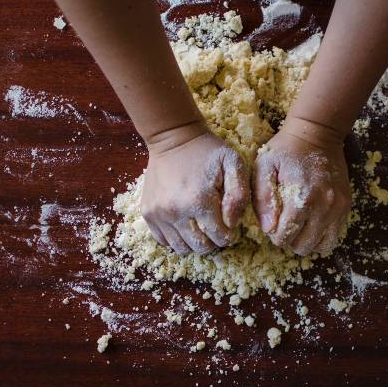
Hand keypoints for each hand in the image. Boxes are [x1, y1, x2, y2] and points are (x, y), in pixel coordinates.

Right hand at [142, 127, 249, 254]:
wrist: (173, 138)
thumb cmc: (207, 151)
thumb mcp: (233, 163)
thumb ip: (239, 194)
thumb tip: (232, 223)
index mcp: (199, 201)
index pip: (220, 238)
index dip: (229, 234)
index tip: (229, 224)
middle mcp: (175, 211)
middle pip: (201, 247)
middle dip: (213, 242)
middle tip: (215, 227)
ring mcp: (158, 214)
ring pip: (181, 248)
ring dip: (194, 243)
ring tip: (200, 227)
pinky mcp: (148, 213)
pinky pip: (164, 241)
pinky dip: (176, 238)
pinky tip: (185, 225)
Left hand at [252, 117, 350, 255]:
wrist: (318, 133)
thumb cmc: (286, 149)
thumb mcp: (264, 166)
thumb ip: (263, 198)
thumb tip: (268, 228)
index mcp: (302, 198)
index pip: (285, 237)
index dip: (274, 234)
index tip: (272, 221)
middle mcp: (324, 206)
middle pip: (303, 246)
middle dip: (290, 240)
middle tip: (284, 223)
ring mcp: (338, 208)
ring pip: (322, 246)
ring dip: (307, 241)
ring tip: (299, 225)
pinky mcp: (346, 206)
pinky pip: (335, 236)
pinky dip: (321, 236)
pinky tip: (311, 223)